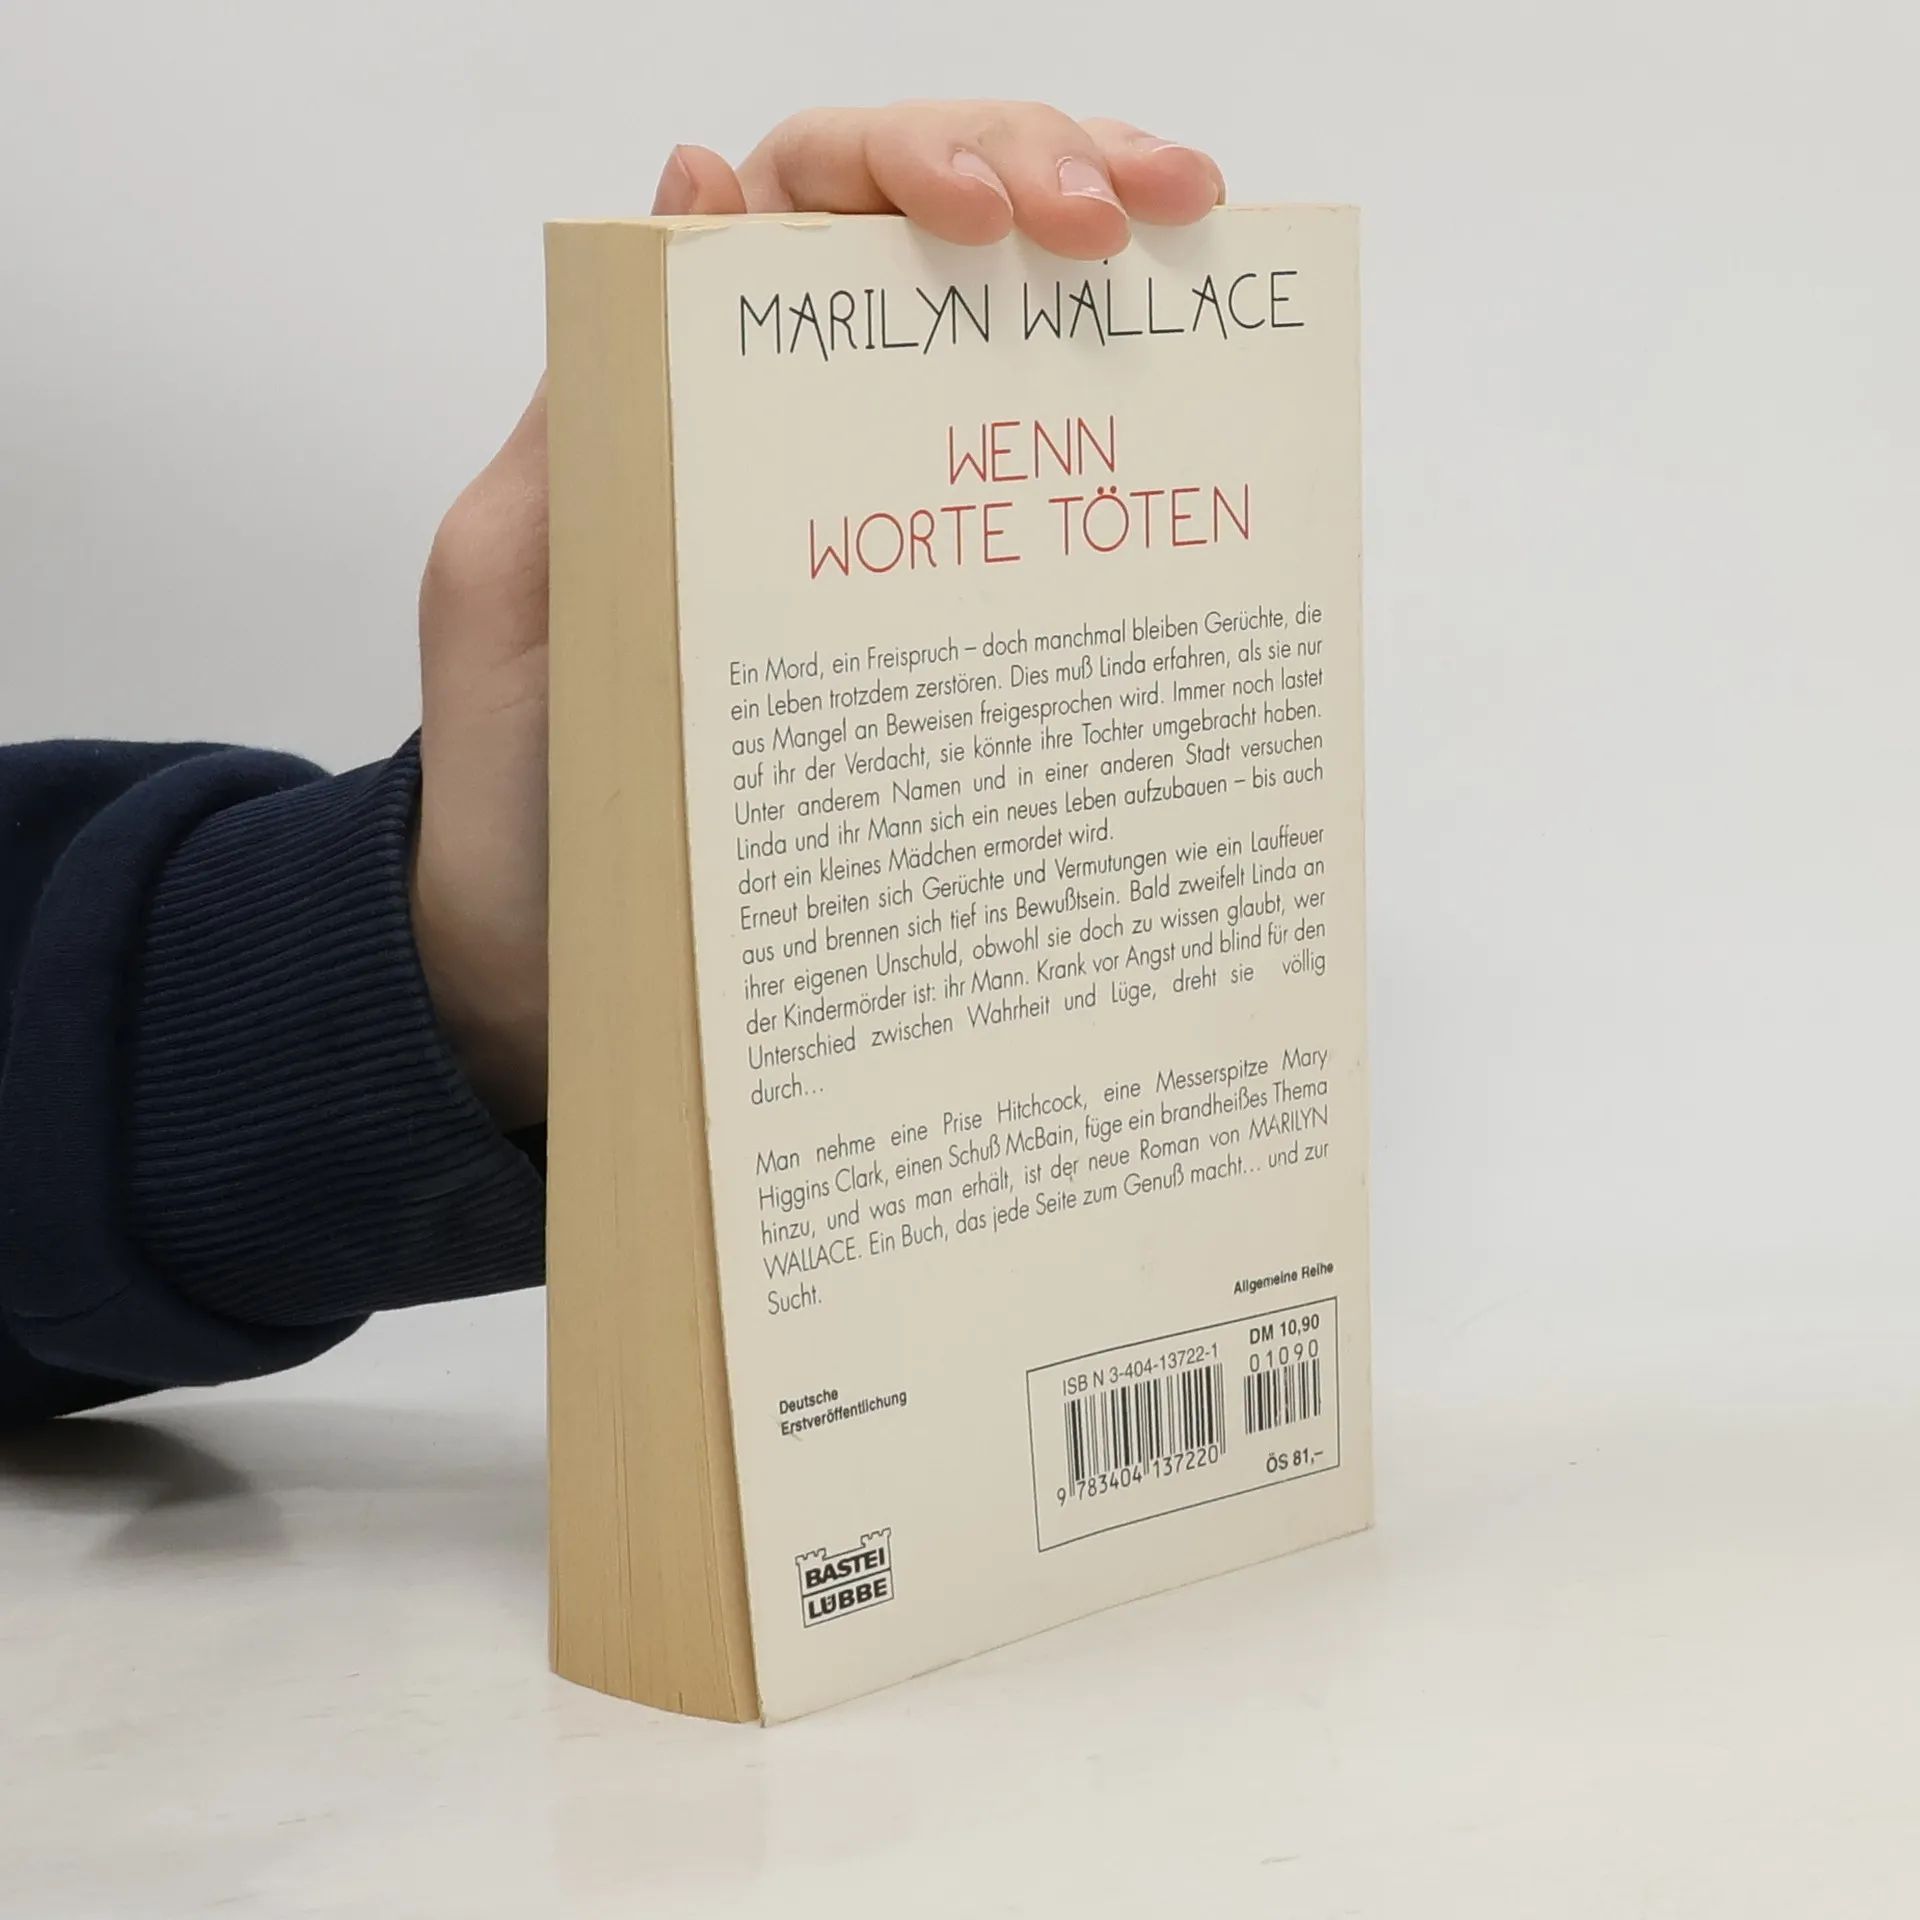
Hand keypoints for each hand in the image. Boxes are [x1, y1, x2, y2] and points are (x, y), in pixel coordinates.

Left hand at [412, 103, 1224, 1130]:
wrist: (560, 963)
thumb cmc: (524, 781)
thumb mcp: (520, 575)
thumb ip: (595, 405)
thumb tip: (693, 182)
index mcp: (682, 390)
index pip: (805, 195)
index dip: (911, 158)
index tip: (1004, 217)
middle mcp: (790, 429)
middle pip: (929, 231)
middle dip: (1047, 172)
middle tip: (1154, 210)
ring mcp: (873, 523)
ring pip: (995, 339)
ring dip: (1105, 267)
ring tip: (1199, 232)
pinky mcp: (925, 627)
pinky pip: (1019, 505)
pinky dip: (1108, 436)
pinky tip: (1182, 416)